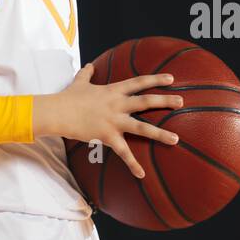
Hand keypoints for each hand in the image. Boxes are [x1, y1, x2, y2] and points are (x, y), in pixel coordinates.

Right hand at [37, 64, 183, 178]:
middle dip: (166, 101)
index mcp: (113, 91)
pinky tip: (142, 174)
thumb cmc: (67, 98)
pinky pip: (123, 152)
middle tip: (182, 102)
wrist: (57, 112)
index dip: (156, 80)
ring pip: (142, 127)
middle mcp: (117, 104)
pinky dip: (133, 164)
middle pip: (146, 101)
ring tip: (175, 139)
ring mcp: (113, 121)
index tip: (172, 79)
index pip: (138, 82)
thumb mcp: (79, 83)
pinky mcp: (107, 136)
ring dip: (160, 133)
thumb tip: (88, 65)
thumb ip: (86, 74)